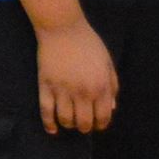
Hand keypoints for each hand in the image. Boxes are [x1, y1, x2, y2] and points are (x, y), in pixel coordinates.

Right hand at [35, 18, 116, 133]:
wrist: (62, 28)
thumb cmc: (88, 43)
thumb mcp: (107, 63)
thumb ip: (112, 86)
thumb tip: (111, 108)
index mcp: (100, 86)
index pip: (103, 117)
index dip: (101, 124)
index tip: (97, 124)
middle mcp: (83, 92)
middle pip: (84, 123)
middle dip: (85, 127)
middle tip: (83, 123)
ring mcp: (63, 90)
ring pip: (66, 120)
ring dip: (69, 124)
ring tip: (69, 120)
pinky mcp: (46, 87)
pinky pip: (46, 112)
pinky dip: (49, 124)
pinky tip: (53, 129)